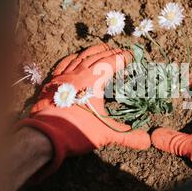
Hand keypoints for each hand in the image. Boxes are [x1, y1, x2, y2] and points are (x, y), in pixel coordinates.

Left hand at [17, 44, 150, 179]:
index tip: (130, 56)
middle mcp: (78, 73)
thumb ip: (128, 136)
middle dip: (109, 52)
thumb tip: (147, 141)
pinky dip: (73, 58)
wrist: (44, 135)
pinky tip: (75, 57)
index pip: (111, 63)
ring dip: (92, 52)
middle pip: (97, 56)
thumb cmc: (77, 131)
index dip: (122, 58)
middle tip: (118, 52)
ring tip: (101, 49)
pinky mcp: (51, 83)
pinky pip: (63, 64)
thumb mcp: (106, 134)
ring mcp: (63, 77)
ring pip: (80, 57)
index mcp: (94, 80)